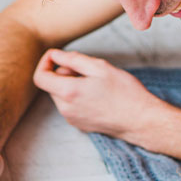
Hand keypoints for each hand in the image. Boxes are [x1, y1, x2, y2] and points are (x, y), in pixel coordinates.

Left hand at [33, 49, 165, 140]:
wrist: (141, 120)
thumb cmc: (125, 93)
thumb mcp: (100, 67)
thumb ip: (73, 60)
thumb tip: (55, 55)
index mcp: (69, 92)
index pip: (40, 77)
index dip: (45, 62)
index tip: (57, 56)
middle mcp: (66, 109)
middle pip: (52, 85)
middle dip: (64, 73)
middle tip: (89, 69)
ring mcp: (73, 119)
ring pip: (62, 95)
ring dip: (73, 85)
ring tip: (97, 83)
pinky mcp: (81, 125)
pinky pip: (72, 106)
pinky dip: (79, 97)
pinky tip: (99, 96)